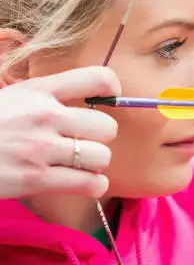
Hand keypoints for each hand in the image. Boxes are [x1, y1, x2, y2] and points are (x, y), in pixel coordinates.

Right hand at [0, 67, 119, 198]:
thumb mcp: (10, 97)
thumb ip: (43, 95)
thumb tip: (77, 100)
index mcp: (38, 90)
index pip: (95, 78)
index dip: (111, 88)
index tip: (109, 97)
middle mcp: (45, 116)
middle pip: (107, 126)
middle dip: (101, 137)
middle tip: (86, 142)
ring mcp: (41, 149)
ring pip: (102, 157)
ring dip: (96, 164)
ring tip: (82, 165)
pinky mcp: (37, 179)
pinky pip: (90, 184)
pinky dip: (94, 186)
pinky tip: (84, 183)